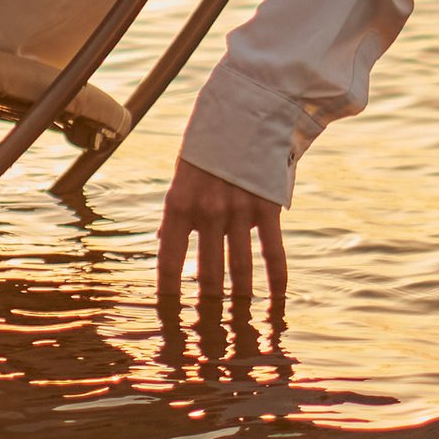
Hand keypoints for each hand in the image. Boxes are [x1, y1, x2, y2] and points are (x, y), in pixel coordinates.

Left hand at [157, 156, 286, 338]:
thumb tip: (162, 239)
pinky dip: (276, 281)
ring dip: (241, 301)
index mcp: (178, 204)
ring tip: (239, 325)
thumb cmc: (208, 142)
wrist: (245, 107)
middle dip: (208, 307)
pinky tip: (276, 301)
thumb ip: (175, 209)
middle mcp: (207, 212)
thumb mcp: (182, 173)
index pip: (168, 261)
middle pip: (208, 274)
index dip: (168, 294)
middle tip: (210, 332)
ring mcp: (239, 211)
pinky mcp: (267, 207)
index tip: (170, 317)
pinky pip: (273, 252)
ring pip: (240, 270)